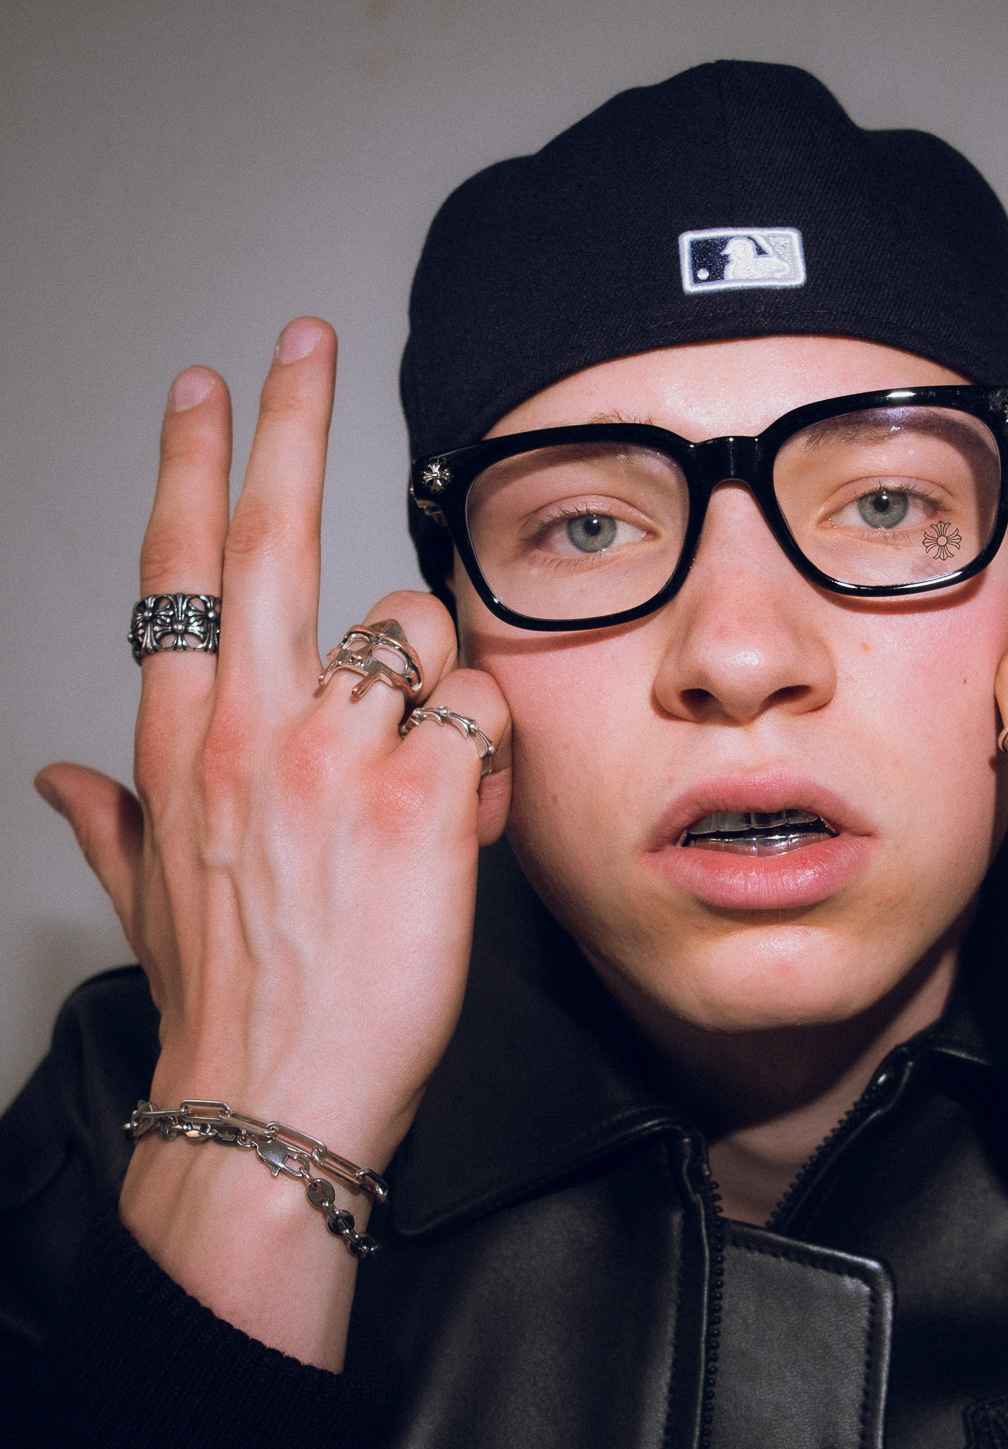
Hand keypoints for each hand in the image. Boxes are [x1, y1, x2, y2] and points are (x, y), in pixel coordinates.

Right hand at [34, 320, 509, 1363]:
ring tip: (436, 780)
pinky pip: (484, 717)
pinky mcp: (422, 800)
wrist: (275, 1099)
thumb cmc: (228, 1005)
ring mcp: (336, 756)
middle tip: (303, 339)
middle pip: (273, 536)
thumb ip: (111, 822)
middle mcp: (252, 728)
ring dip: (442, 688)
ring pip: (416, 633)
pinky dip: (495, 759)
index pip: (178, 568)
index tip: (203, 388)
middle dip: (288, 420)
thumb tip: (62, 777)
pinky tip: (475, 820)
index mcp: (182, 744)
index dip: (192, 463)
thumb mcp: (148, 903)